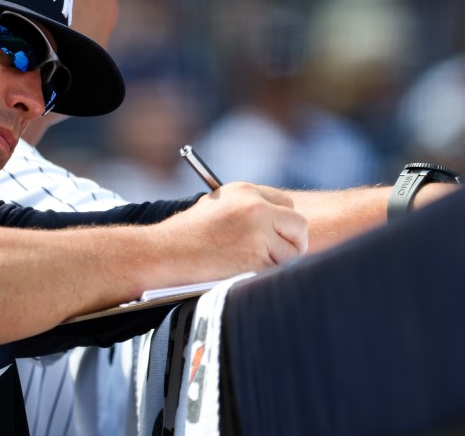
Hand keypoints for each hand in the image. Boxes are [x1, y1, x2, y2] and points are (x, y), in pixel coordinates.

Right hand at [153, 182, 307, 283]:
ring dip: (278, 261)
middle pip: (298, 224)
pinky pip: (279, 269)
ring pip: (293, 250)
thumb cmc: (185, 235)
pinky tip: (243, 271)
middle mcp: (256, 206)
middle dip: (292, 241)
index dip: (283, 222)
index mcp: (245, 190)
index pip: (286, 203)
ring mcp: (259, 230)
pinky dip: (265, 274)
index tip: (278, 234)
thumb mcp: (216, 207)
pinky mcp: (257, 255)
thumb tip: (274, 223)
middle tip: (278, 253)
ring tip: (250, 264)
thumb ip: (246, 208)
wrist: (166, 253)